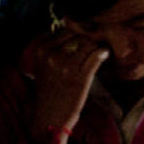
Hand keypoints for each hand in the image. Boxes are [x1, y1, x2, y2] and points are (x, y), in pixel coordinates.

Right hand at [20, 29, 109, 143]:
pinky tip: (103, 56)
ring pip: (89, 44)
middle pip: (78, 35)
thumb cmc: (50, 90)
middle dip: (87, 40)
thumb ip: (54, 48)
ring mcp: (66, 65)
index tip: (81, 42)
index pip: (64, 31)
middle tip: (91, 49)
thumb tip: (71, 28)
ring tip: (96, 54)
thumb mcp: (44, 66)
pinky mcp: (81, 76)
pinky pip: (96, 55)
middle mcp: (52, 55)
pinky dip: (103, 53)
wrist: (50, 115)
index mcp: (40, 50)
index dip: (76, 35)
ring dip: (95, 48)